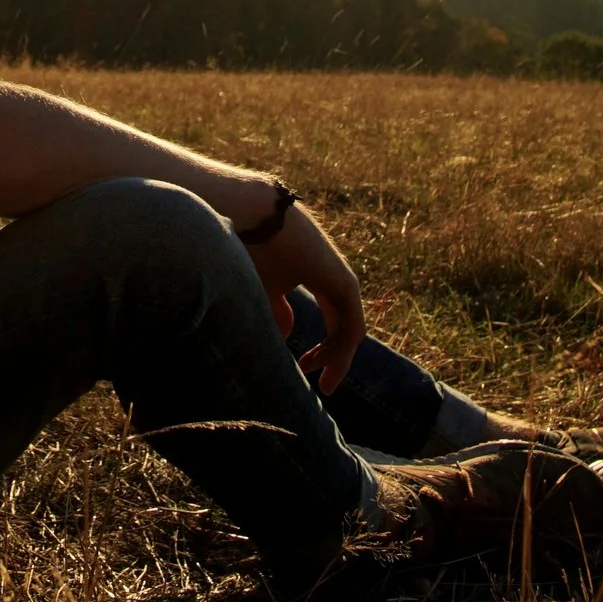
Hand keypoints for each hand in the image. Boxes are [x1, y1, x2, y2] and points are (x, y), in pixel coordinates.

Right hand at [234, 184, 365, 395]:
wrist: (252, 215)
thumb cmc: (251, 247)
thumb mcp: (262, 289)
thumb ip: (277, 311)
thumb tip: (289, 334)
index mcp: (318, 278)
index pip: (333, 321)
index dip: (324, 350)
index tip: (304, 370)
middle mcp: (334, 279)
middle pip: (345, 328)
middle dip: (334, 359)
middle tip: (322, 387)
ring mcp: (341, 279)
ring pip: (350, 330)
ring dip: (336, 358)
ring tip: (315, 376)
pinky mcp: (343, 283)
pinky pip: (351, 325)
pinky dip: (340, 348)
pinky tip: (320, 361)